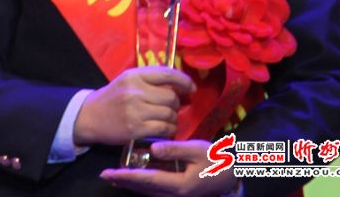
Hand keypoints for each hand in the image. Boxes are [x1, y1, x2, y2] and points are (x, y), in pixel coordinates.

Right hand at [73, 66, 195, 145]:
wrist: (91, 116)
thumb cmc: (114, 96)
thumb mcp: (129, 80)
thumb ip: (151, 79)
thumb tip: (179, 84)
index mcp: (135, 75)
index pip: (167, 74)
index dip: (184, 81)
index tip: (191, 88)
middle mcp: (135, 91)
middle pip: (171, 97)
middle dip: (176, 103)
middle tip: (172, 107)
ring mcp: (135, 111)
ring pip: (169, 114)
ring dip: (173, 118)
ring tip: (168, 119)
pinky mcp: (135, 129)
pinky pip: (163, 129)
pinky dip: (168, 130)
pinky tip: (164, 128)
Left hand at [100, 140, 237, 195]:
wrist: (233, 175)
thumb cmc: (216, 160)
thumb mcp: (197, 150)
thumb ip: (174, 149)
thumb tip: (152, 148)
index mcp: (177, 185)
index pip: (145, 180)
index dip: (126, 176)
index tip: (109, 173)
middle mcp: (173, 194)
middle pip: (143, 189)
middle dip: (124, 182)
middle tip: (106, 175)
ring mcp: (176, 196)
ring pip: (147, 191)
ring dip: (131, 183)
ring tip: (116, 176)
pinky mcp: (178, 192)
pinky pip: (155, 190)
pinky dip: (142, 183)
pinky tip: (137, 176)